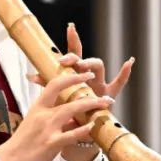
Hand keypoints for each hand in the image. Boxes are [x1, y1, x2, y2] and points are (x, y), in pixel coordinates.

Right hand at [0, 63, 111, 160]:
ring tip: (104, 104)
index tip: (85, 74)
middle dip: (86, 90)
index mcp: (38, 107)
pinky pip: (70, 135)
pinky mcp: (51, 144)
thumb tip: (73, 118)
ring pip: (70, 110)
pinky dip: (82, 130)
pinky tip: (92, 127)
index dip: (71, 77)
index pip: (54, 85)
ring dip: (89, 105)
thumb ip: (54, 119)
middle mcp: (42, 114)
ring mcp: (47, 128)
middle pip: (66, 95)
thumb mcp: (36, 125)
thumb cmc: (23, 144)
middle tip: (101, 89)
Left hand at [58, 23, 134, 160]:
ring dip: (90, 63)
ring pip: (98, 66)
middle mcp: (88, 75)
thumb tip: (30, 74)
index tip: (70, 28)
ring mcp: (99, 84)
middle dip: (77, 56)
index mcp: (75, 74)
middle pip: (85, 57)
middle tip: (67, 60)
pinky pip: (119, 83)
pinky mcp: (108, 96)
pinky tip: (129, 61)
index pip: (75, 53)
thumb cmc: (66, 112)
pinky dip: (125, 72)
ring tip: (82, 67)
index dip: (74, 39)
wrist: (77, 132)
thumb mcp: (56, 96)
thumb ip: (47, 84)